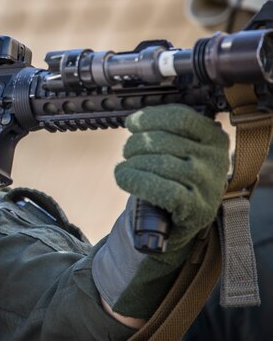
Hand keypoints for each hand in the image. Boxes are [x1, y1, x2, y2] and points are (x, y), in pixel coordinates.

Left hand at [93, 105, 228, 319]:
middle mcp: (216, 158)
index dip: (150, 118)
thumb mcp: (177, 149)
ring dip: (132, 164)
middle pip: (164, 141)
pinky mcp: (197, 209)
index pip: (180, 117)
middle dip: (135, 145)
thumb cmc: (174, 179)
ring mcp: (208, 185)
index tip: (132, 123)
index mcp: (214, 137)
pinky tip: (124, 178)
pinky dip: (137, 181)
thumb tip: (134, 121)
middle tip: (127, 152)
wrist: (177, 222)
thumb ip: (164, 131)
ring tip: (125, 168)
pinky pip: (163, 190)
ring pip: (160, 164)